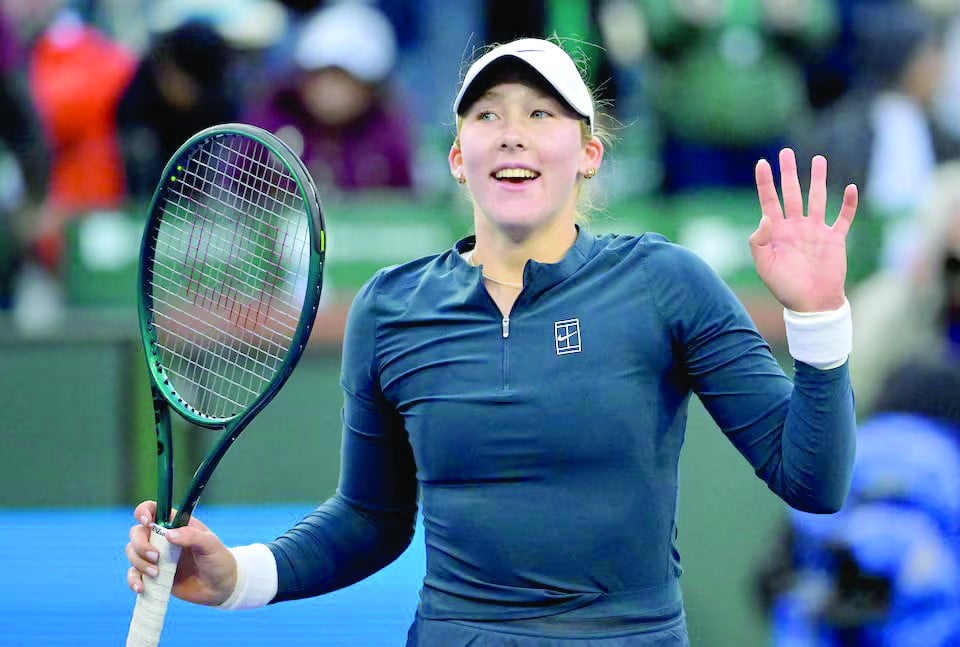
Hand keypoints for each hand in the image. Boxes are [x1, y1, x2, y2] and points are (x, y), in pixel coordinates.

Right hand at [125, 501, 236, 605]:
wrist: (220, 587)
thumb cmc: (218, 560)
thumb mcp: (210, 545)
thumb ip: (192, 536)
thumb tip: (169, 535)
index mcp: (176, 524)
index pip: (152, 509)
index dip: (144, 512)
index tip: (147, 522)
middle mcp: (162, 538)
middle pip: (136, 532)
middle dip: (140, 544)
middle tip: (155, 556)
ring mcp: (156, 556)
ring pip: (132, 552)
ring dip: (139, 562)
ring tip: (156, 574)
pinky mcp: (153, 575)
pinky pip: (134, 574)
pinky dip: (132, 580)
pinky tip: (141, 588)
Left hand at [750, 148, 857, 311]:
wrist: (812, 303)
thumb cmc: (785, 287)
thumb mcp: (764, 265)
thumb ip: (760, 241)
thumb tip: (765, 217)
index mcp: (777, 232)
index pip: (769, 201)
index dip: (765, 182)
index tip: (762, 163)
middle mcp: (796, 226)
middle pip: (792, 193)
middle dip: (789, 173)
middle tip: (786, 152)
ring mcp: (816, 231)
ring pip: (817, 198)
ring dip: (817, 180)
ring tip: (818, 159)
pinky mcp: (835, 238)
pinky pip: (843, 217)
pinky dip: (849, 204)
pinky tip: (851, 188)